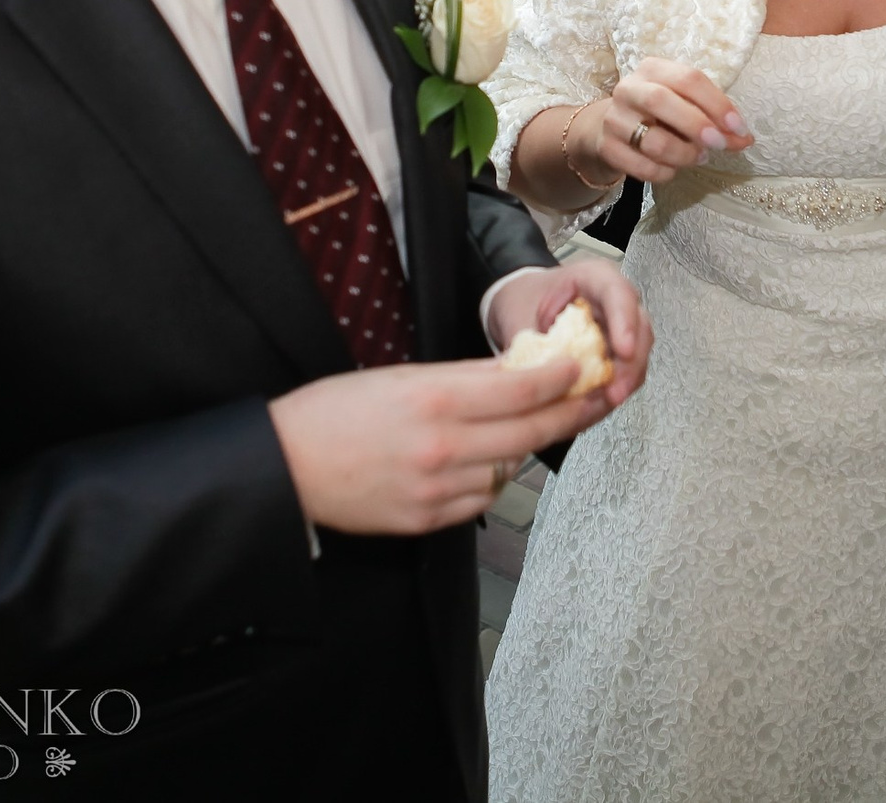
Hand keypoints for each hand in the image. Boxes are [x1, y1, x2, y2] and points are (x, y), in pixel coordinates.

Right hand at [266, 355, 609, 534]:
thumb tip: (514, 376)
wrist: (286, 467)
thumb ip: (461, 380)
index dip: (561, 377)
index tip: (581, 366)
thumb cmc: (333, 413)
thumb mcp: (399, 377)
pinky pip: (481, 497)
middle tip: (599, 397)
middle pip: (530, 430)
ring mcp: (438, 488)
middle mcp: (443, 446)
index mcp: (433, 398)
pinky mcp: (428, 520)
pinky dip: (491, 477)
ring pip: (510, 467)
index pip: (521, 388)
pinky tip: (483, 460)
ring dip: (525, 446)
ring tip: (529, 426)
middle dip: (572, 412)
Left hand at [485, 257, 651, 410]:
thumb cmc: (523, 300)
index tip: (624, 350)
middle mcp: (613, 301)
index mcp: (593, 277)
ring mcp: (618, 327)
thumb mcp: (518, 314)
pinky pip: (623, 372)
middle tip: (615, 391)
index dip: (625, 322)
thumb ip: (529, 345)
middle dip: (630, 364)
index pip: (618, 293)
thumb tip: (535, 379)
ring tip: (607, 402)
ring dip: (625, 381)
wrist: (521, 304)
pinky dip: (613, 389)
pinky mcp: (615, 353)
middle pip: (638, 328)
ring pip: (637, 354)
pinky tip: (598, 405)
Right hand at [595, 58, 753, 185]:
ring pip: (653, 141)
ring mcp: (614, 119)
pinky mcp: (607, 148)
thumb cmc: (660, 113)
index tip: (739, 128)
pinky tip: (673, 169)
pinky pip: (642, 168)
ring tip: (698, 157)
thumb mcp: (687, 105)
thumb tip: (744, 139)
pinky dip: (665, 173)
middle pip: (661, 101)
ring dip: (684, 154)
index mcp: (653, 69)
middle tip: (719, 144)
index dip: (717, 104)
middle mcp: (629, 88)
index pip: (689, 78)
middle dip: (696, 126)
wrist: (610, 128)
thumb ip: (716, 120)